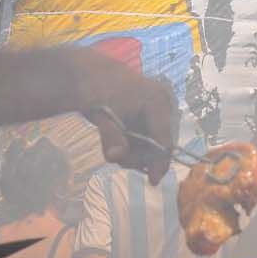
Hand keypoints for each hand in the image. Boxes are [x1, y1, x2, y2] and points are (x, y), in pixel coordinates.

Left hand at [83, 64, 175, 184]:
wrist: (92, 76)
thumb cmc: (99, 91)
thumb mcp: (103, 115)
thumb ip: (111, 137)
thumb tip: (116, 157)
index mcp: (158, 102)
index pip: (164, 140)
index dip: (160, 163)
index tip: (153, 181)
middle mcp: (163, 107)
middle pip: (159, 146)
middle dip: (138, 157)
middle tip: (116, 156)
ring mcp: (159, 113)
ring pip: (152, 146)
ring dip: (134, 153)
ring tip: (114, 146)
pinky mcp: (152, 118)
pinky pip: (147, 141)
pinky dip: (133, 146)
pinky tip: (119, 140)